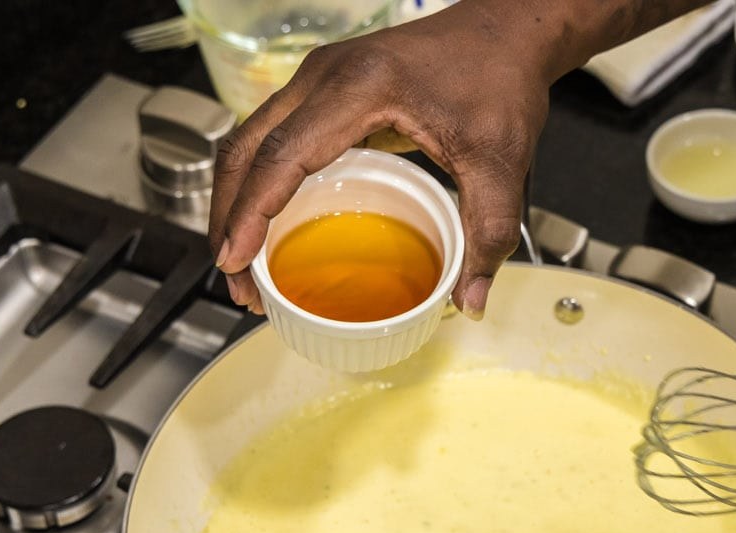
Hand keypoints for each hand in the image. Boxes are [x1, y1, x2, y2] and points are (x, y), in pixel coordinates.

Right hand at [208, 2, 557, 318]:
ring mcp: (319, 78)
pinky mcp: (325, 89)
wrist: (506, 30)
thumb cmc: (498, 76)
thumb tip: (471, 299)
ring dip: (237, 200)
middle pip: (247, 149)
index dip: (250, 214)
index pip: (282, 155)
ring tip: (243, 262)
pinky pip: (274, 137)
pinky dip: (260, 182)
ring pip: (252, 141)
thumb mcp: (500, 161)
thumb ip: (488, 231)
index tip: (235, 260)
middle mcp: (325, 75)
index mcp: (360, 87)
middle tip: (235, 279)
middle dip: (228, 217)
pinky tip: (268, 223)